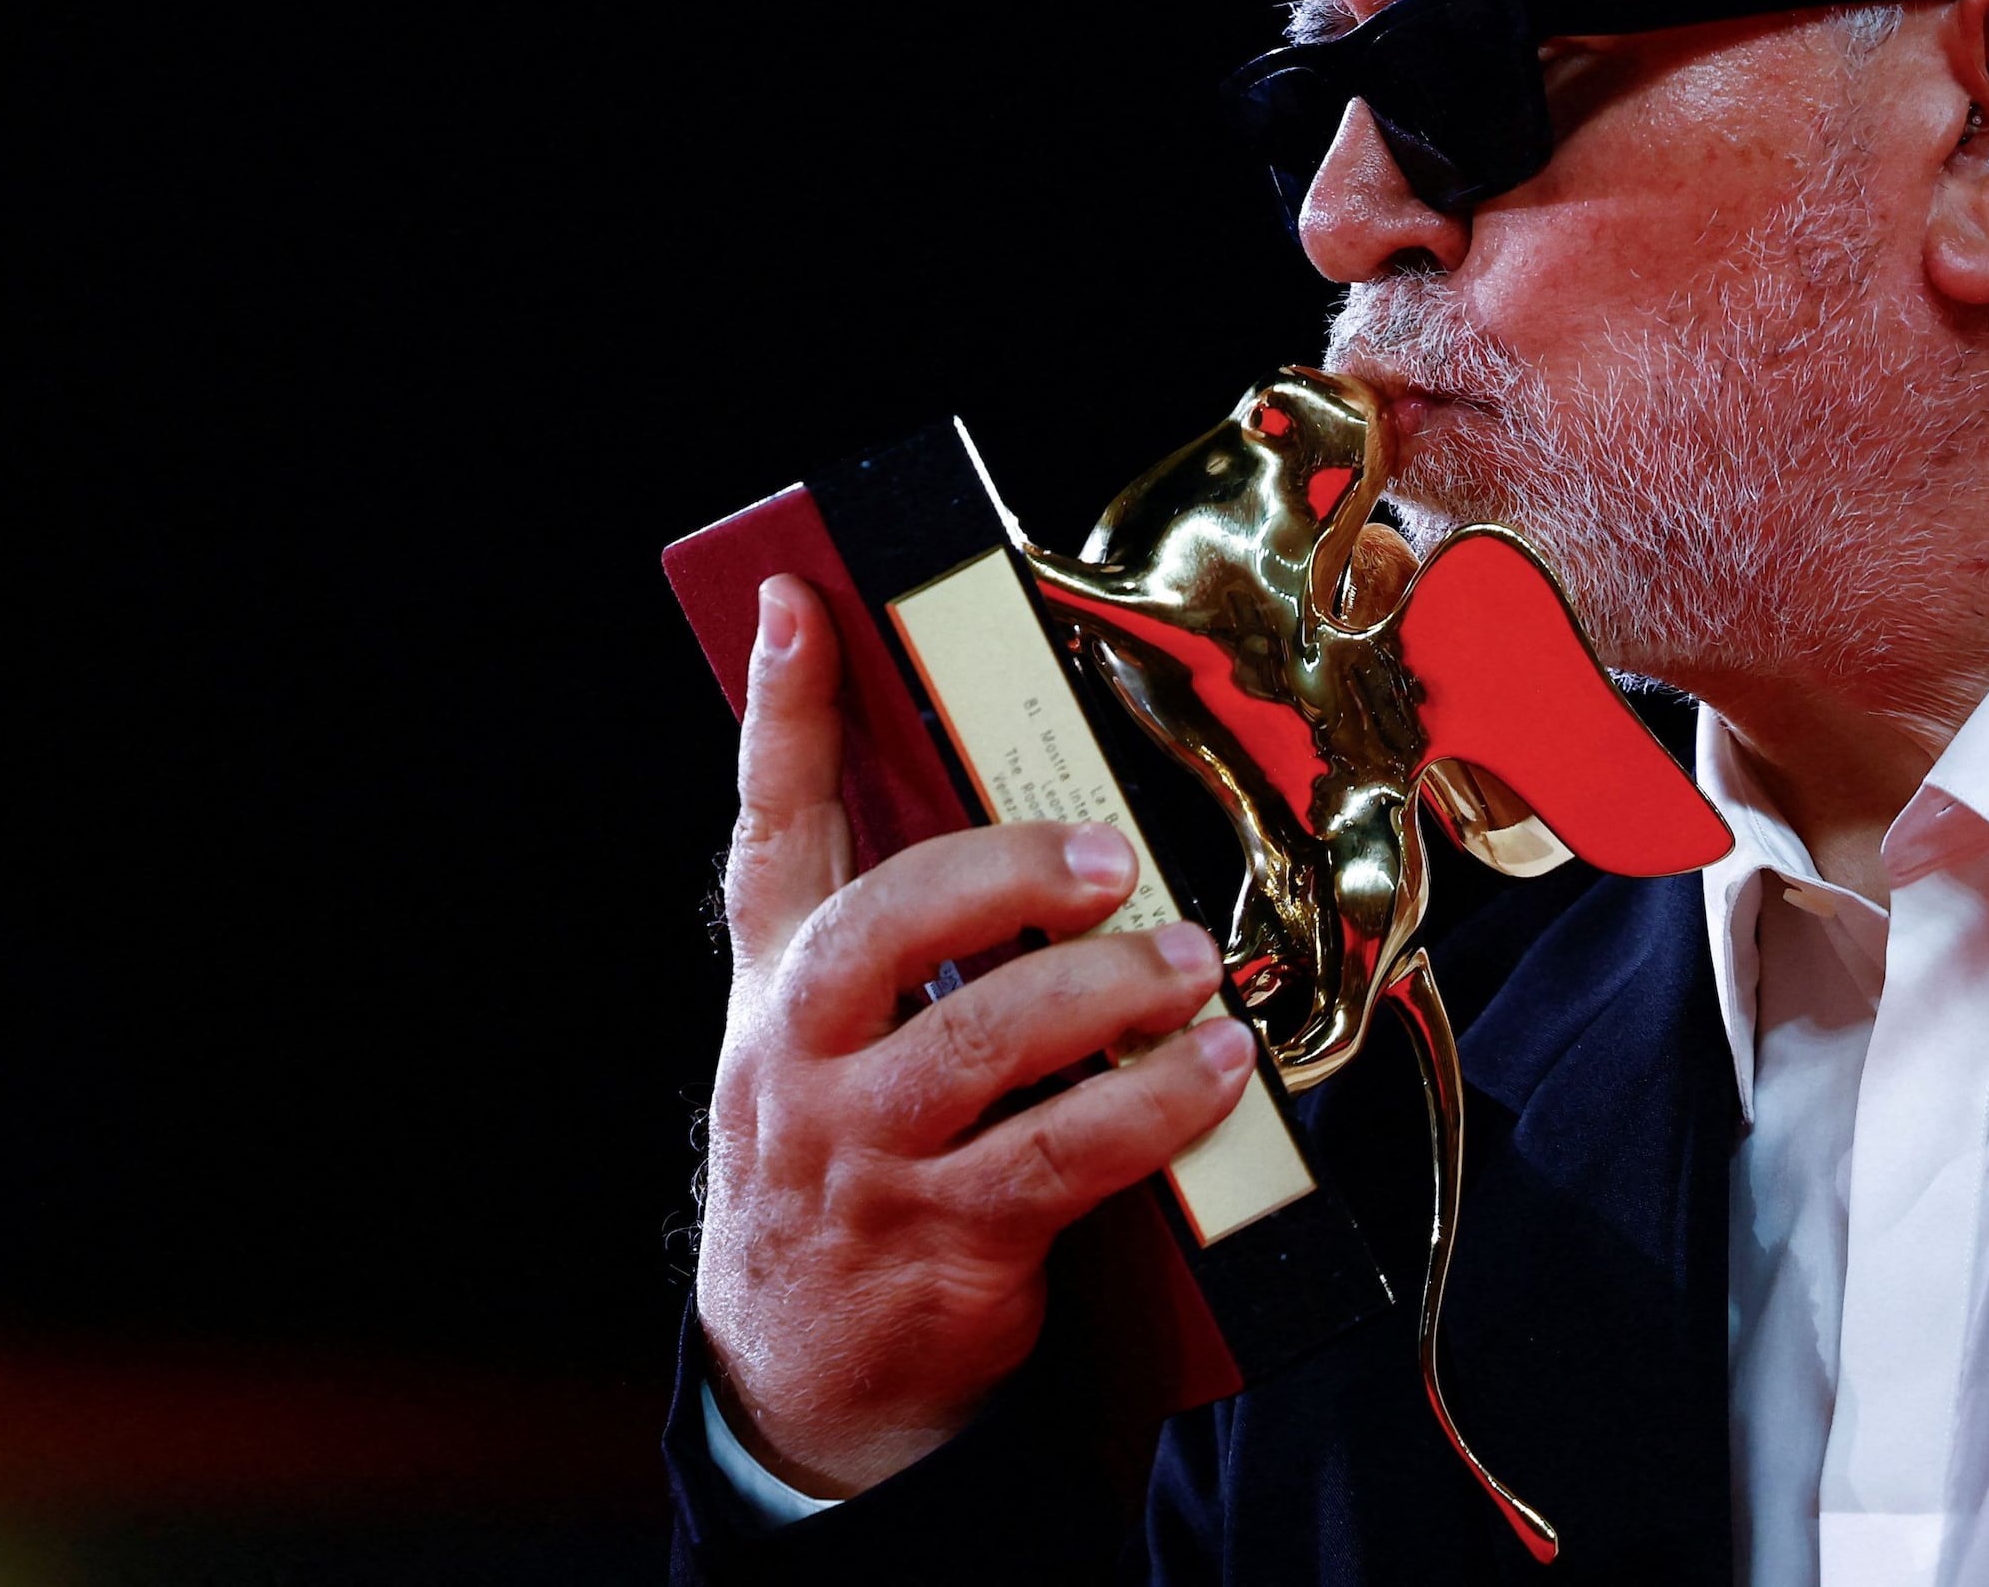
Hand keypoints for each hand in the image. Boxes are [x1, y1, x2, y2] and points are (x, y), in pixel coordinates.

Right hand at [694, 573, 1258, 1497]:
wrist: (804, 1386)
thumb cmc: (843, 1174)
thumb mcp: (820, 1053)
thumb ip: (886, 950)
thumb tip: (1024, 832)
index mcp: (772, 990)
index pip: (770, 828)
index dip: (783, 711)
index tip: (800, 602)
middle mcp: (798, 1060)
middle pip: (880, 927)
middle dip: (1000, 873)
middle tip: (1106, 854)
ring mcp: (864, 1154)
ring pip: (981, 1043)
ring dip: (1103, 990)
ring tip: (1185, 958)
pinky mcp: (943, 1240)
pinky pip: (1061, 1158)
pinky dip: (1154, 1107)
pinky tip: (1217, 1071)